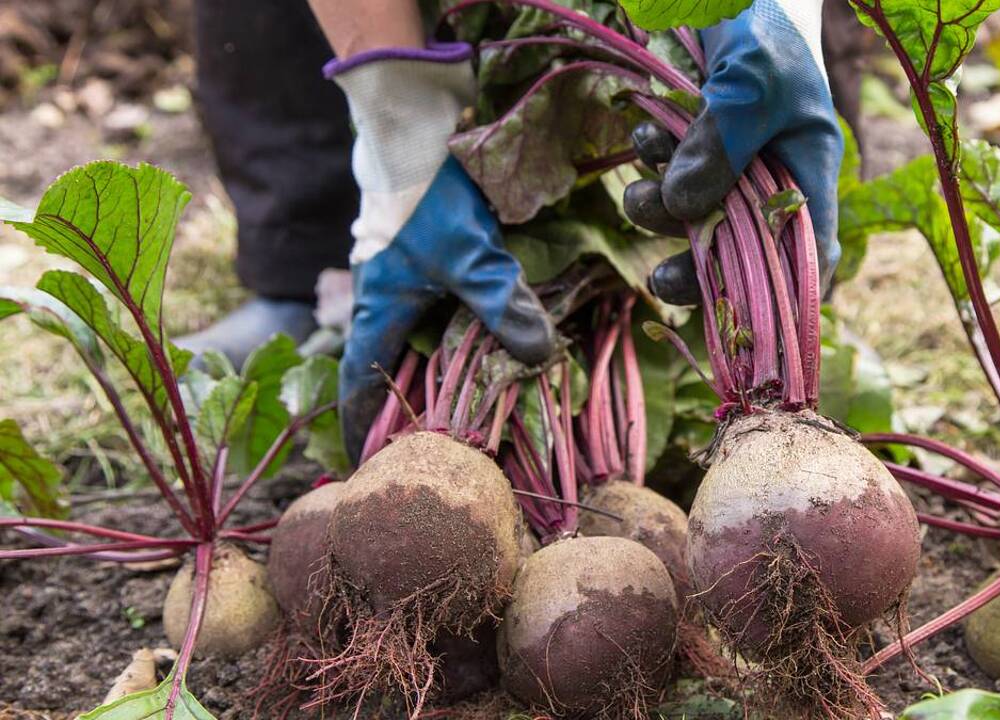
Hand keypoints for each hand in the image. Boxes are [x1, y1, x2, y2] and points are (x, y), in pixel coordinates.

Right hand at [328, 47, 554, 460]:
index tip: (366, 462)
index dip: (362, 425)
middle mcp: (382, 301)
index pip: (359, 384)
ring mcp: (400, 276)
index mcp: (377, 312)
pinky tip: (486, 336)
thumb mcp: (471, 257)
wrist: (415, 129)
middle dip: (410, 405)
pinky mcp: (423, 255)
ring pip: (415, 337)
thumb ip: (503, 305)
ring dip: (437, 367)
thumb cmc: (429, 198)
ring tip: (471, 400)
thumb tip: (539, 354)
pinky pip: (435, 308)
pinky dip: (455, 330)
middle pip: (390, 367)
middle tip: (438, 441)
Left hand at [622, 0, 842, 304]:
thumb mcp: (751, 83)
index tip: (743, 321)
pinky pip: (668, 178)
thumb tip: (684, 209)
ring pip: (695, 217)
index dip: (786, 300)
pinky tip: (646, 135)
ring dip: (660, 210)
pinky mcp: (694, 143)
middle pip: (741, 252)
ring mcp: (732, 162)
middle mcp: (771, 176)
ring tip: (643, 173)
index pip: (810, 255)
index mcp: (808, 169)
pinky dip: (652, 169)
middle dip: (698, 268)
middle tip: (661, 279)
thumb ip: (721, 145)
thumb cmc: (763, 25)